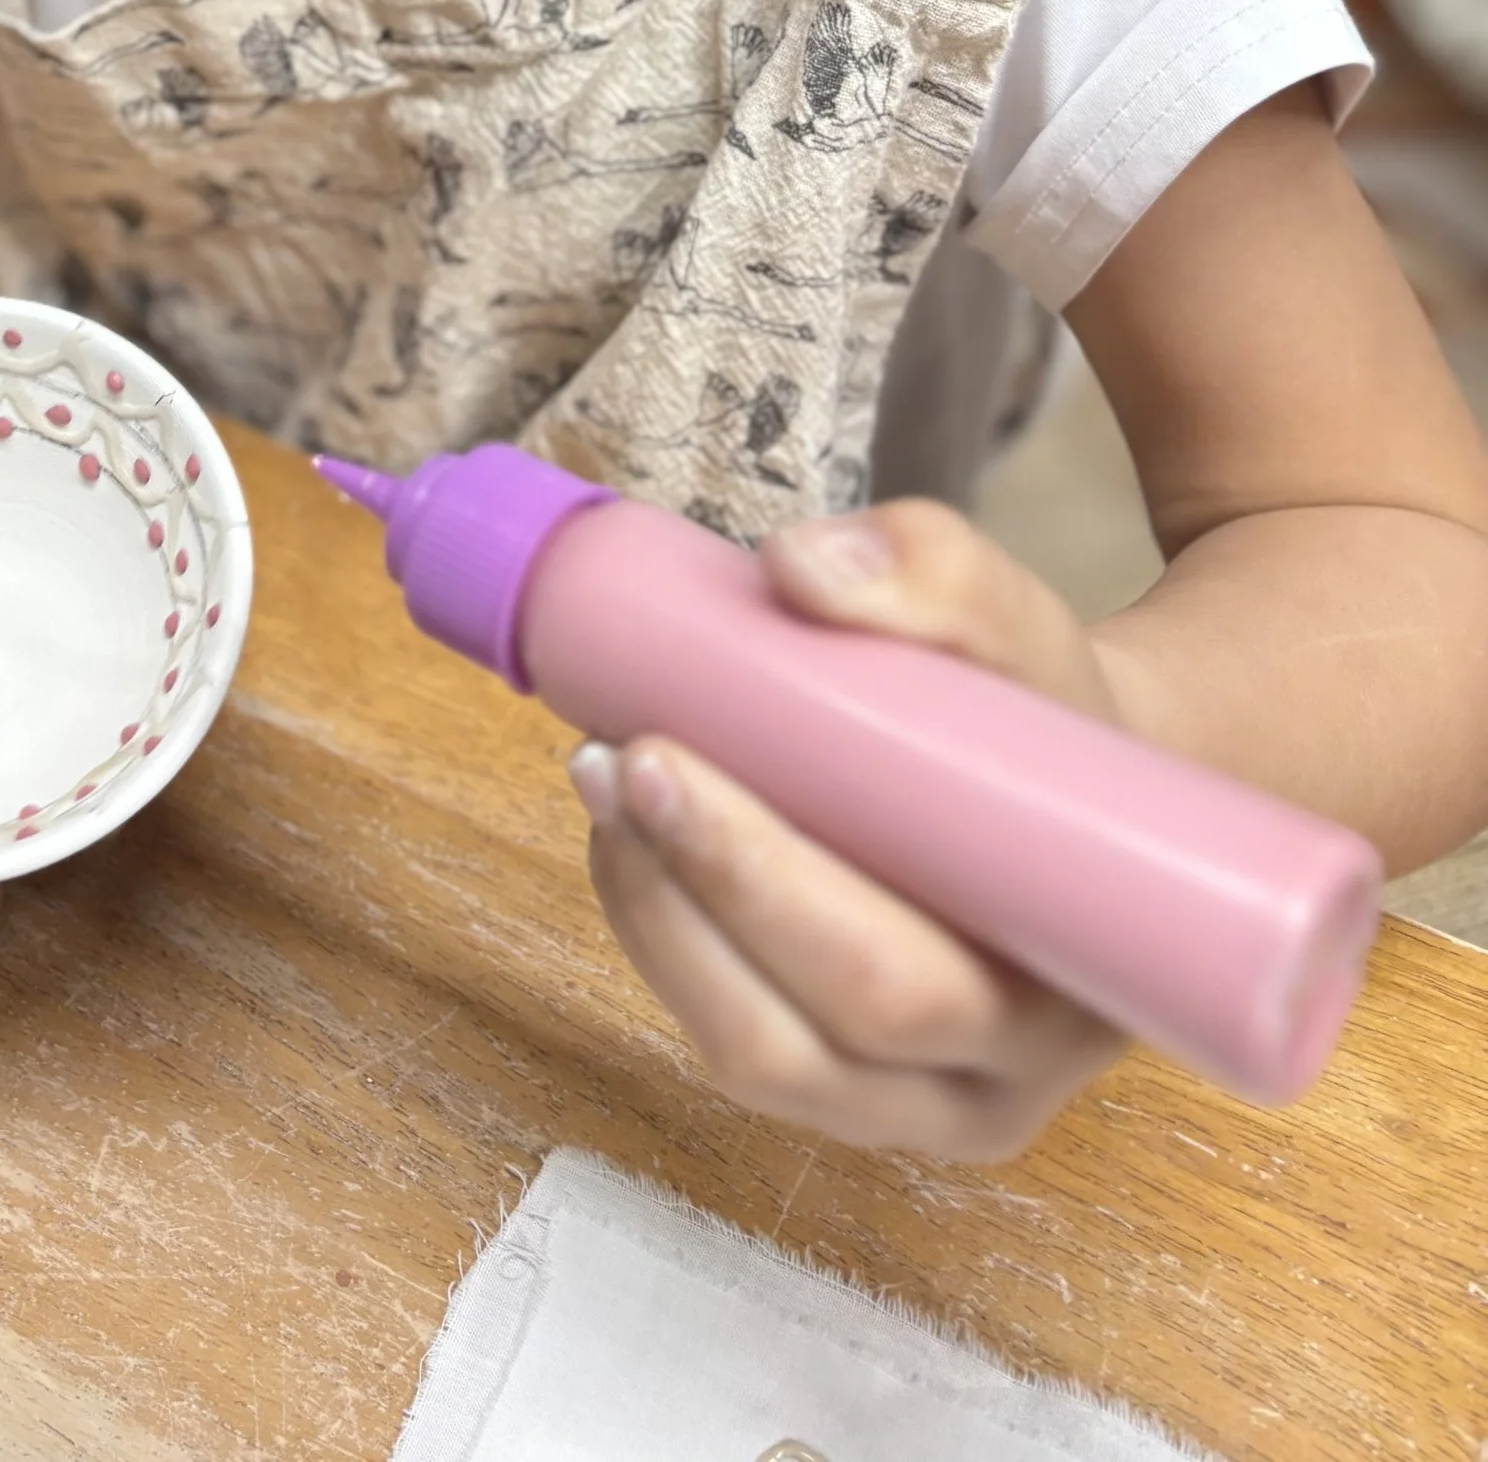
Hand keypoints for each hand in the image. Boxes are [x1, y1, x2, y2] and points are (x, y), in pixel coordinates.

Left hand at [570, 500, 1127, 1160]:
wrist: (1071, 803)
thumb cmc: (1046, 720)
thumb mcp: (1019, 625)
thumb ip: (933, 572)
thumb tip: (800, 566)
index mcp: (1069, 989)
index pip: (898, 987)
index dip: (758, 888)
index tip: (663, 759)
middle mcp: (995, 1083)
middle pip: (803, 1041)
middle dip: (682, 891)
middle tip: (609, 756)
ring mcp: (916, 1106)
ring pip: (752, 1056)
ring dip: (652, 917)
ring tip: (602, 779)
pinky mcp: (846, 1088)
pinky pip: (733, 1037)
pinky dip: (664, 935)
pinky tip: (632, 833)